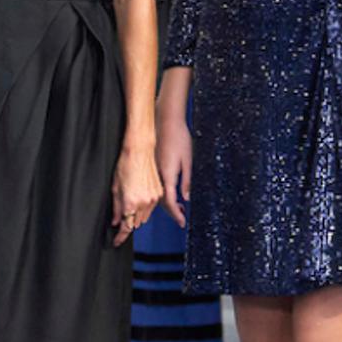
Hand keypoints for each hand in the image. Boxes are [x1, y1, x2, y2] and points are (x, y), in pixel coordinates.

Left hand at [111, 132, 161, 247]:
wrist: (140, 151)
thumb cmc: (125, 165)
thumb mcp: (115, 187)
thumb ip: (115, 207)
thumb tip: (115, 221)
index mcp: (131, 202)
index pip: (126, 226)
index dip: (120, 237)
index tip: (116, 242)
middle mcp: (144, 203)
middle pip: (136, 223)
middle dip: (127, 222)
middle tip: (120, 219)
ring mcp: (153, 199)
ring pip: (144, 216)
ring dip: (136, 215)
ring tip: (129, 203)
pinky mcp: (159, 193)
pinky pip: (151, 207)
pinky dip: (144, 207)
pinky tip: (138, 196)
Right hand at [157, 104, 192, 227]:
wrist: (166, 119)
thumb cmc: (179, 137)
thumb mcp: (187, 160)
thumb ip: (186, 181)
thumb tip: (185, 198)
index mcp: (167, 173)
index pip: (169, 200)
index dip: (175, 213)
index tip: (182, 222)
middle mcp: (158, 173)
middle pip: (161, 199)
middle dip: (171, 211)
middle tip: (181, 217)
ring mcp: (154, 168)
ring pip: (157, 192)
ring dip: (167, 202)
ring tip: (178, 207)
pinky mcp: (153, 163)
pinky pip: (156, 183)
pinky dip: (162, 192)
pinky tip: (170, 192)